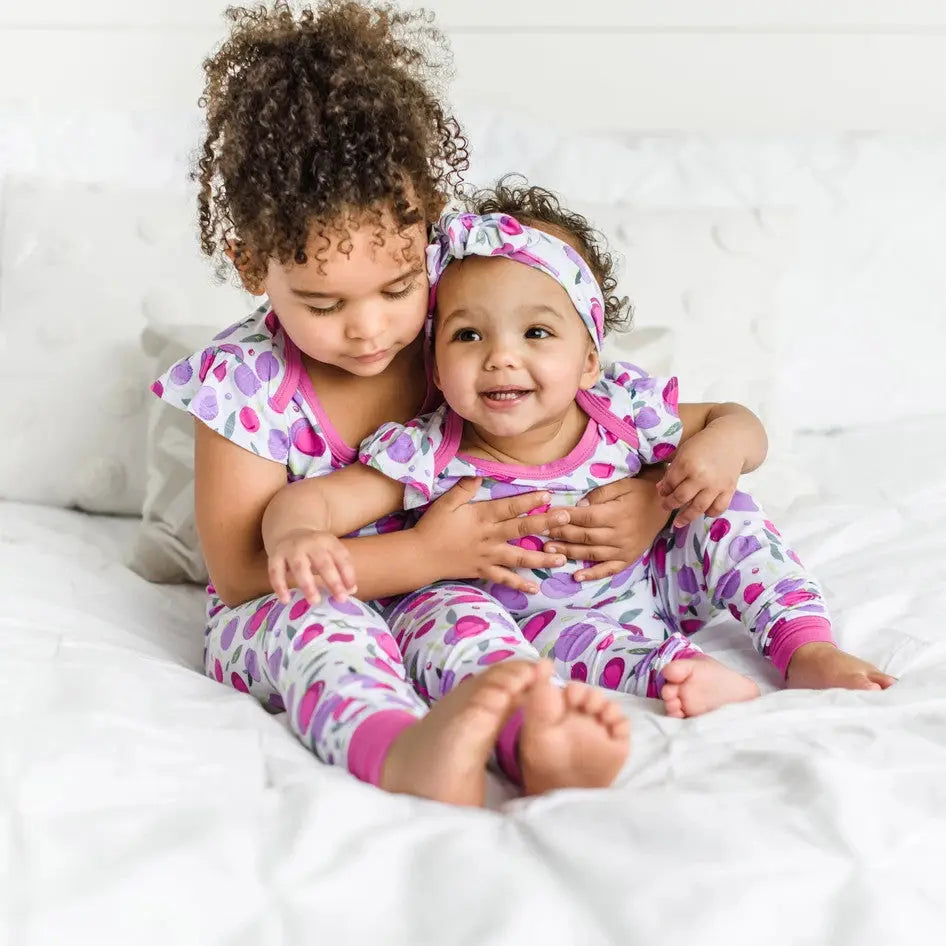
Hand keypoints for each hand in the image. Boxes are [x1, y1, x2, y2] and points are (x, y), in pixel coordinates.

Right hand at [268, 528, 356, 605]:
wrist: (290, 531)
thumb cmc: (316, 550)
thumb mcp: (331, 553)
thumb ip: (342, 570)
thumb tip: (351, 590)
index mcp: (328, 541)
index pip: (341, 556)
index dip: (348, 573)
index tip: (351, 590)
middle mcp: (310, 543)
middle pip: (323, 562)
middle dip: (333, 581)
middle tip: (340, 598)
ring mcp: (292, 549)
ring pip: (299, 567)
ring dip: (307, 585)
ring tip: (315, 601)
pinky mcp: (275, 556)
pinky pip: (276, 571)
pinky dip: (280, 586)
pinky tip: (286, 600)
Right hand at [415, 477, 569, 592]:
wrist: (421, 556)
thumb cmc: (432, 526)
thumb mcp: (446, 503)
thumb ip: (463, 488)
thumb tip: (479, 473)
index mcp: (482, 516)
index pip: (510, 507)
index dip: (530, 501)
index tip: (549, 496)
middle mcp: (490, 536)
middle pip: (522, 528)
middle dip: (546, 523)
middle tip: (566, 519)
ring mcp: (489, 556)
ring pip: (520, 557)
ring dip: (542, 558)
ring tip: (562, 558)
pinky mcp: (484, 570)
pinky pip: (505, 578)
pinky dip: (520, 584)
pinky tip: (536, 588)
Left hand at [543, 470, 669, 580]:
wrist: (664, 507)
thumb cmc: (639, 492)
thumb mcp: (621, 485)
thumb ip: (599, 495)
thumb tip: (578, 508)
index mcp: (617, 514)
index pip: (585, 517)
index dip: (565, 517)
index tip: (547, 516)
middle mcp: (620, 535)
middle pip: (584, 536)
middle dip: (561, 535)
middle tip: (541, 533)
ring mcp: (624, 549)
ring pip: (592, 553)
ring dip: (569, 553)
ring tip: (549, 551)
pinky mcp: (628, 559)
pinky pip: (609, 569)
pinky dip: (593, 574)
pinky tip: (577, 577)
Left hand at [656, 428, 742, 526]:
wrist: (731, 440)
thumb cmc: (703, 445)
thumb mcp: (683, 452)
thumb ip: (672, 471)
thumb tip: (661, 489)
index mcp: (687, 464)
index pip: (670, 483)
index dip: (664, 490)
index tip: (662, 493)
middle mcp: (701, 477)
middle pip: (681, 498)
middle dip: (670, 504)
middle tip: (665, 506)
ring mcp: (716, 485)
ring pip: (698, 507)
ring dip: (686, 517)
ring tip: (679, 522)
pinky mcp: (729, 490)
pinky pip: (718, 508)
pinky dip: (710, 513)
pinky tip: (704, 512)